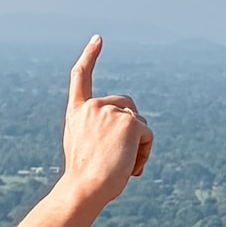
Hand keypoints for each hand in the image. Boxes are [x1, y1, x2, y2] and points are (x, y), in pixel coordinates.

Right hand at [60, 36, 151, 206]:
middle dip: (133, 128)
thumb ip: (100, 130)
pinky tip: (131, 166)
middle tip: (123, 159)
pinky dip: (145, 152)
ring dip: (138, 146)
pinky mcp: (129, 122)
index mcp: (77, 112)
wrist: (85, 188)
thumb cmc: (85, 179)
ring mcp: (111, 111)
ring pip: (139, 124)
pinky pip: (148, 134)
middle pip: (128, 107)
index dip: (90, 56)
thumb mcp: (86, 147)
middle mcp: (93, 107)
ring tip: (124, 167)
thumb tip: (133, 126)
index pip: (81, 77)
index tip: (98, 39)